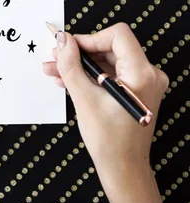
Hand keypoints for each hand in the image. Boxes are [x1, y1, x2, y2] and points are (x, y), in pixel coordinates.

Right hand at [42, 23, 167, 202]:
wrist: (122, 167)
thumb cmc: (109, 139)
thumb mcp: (84, 98)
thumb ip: (71, 65)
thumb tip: (62, 40)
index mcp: (141, 73)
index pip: (117, 35)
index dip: (89, 38)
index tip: (67, 47)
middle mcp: (148, 74)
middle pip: (110, 47)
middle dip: (79, 52)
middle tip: (55, 57)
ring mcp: (143, 82)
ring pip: (107, 60)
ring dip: (80, 64)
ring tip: (54, 70)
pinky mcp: (135, 89)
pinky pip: (110, 73)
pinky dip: (89, 75)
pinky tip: (67, 80)